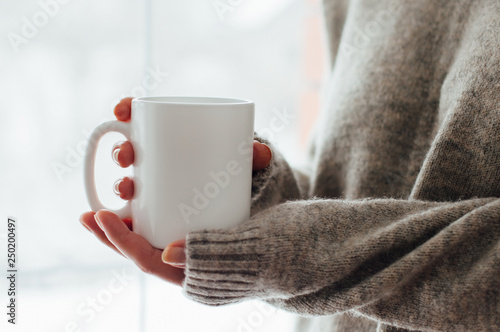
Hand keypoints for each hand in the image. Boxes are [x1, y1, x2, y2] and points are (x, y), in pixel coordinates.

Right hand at [80, 97, 271, 282]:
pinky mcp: (157, 218)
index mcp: (173, 140)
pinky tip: (110, 222)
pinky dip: (121, 222)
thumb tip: (258, 153)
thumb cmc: (243, 174)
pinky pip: (135, 220)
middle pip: (130, 154)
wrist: (247, 204)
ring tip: (125, 190)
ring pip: (128, 187)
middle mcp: (158, 164)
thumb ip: (256, 158)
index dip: (126, 110)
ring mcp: (156, 191)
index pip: (143, 118)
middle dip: (121, 152)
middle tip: (127, 156)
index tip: (122, 111)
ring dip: (118, 187)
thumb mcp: (250, 165)